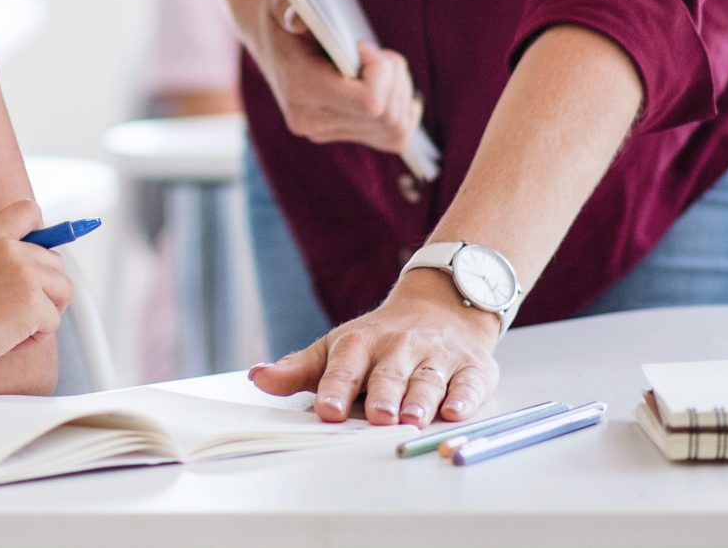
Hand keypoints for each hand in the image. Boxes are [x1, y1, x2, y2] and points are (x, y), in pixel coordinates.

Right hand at [0, 201, 71, 381]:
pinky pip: (53, 321)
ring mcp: (24, 273)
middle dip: (45, 290)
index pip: (28, 211)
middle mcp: (8, 248)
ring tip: (12, 328)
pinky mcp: (33, 301)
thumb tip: (22, 270)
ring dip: (44, 314)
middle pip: (55, 261)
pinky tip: (8, 341)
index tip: (35, 259)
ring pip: (63, 290)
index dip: (41, 235)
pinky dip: (34, 338)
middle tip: (16, 313)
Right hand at [244, 0, 422, 154]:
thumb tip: (297, 21)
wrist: (270, 36)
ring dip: (399, 91)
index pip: (370, 103)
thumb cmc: (286, 12)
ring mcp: (326, 132)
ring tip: (378, 66)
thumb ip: (290, 6)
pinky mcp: (342, 135)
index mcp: (299, 88)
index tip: (363, 47)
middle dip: (394, 78)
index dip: (382, 71)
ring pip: (396, 128)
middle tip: (373, 53)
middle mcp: (311, 120)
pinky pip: (395, 138)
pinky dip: (402, 110)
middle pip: (388, 117)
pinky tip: (388, 87)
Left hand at [249, 268, 501, 427]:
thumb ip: (296, 370)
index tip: (327, 411)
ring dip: (420, 400)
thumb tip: (257, 378)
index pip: (344, 367)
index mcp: (360, 344)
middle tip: (378, 418)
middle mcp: (399, 348)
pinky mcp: (470, 367)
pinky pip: (468, 383)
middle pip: (389, 374)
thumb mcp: (333, 349)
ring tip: (412, 420)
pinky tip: (456, 412)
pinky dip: (465, 398)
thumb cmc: (378, 342)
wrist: (440, 307)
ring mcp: (436, 356)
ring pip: (427, 380)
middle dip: (383, 396)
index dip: (335, 389)